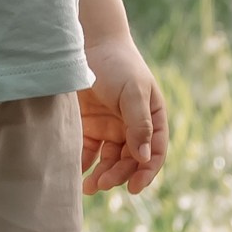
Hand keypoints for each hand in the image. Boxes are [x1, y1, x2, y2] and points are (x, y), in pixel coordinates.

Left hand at [80, 34, 166, 194]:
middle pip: (130, 161)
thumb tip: (144, 158)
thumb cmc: (118, 65)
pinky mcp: (88, 127)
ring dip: (102, 175)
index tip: (134, 187)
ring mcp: (110, 128)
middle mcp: (132, 127)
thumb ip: (140, 124)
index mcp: (151, 119)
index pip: (155, 152)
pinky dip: (83, 164)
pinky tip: (76, 172)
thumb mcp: (134, 92)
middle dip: (119, 175)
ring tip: (89, 186)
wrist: (87, 44)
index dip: (147, 172)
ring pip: (109, 161)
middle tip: (103, 183)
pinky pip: (87, 152)